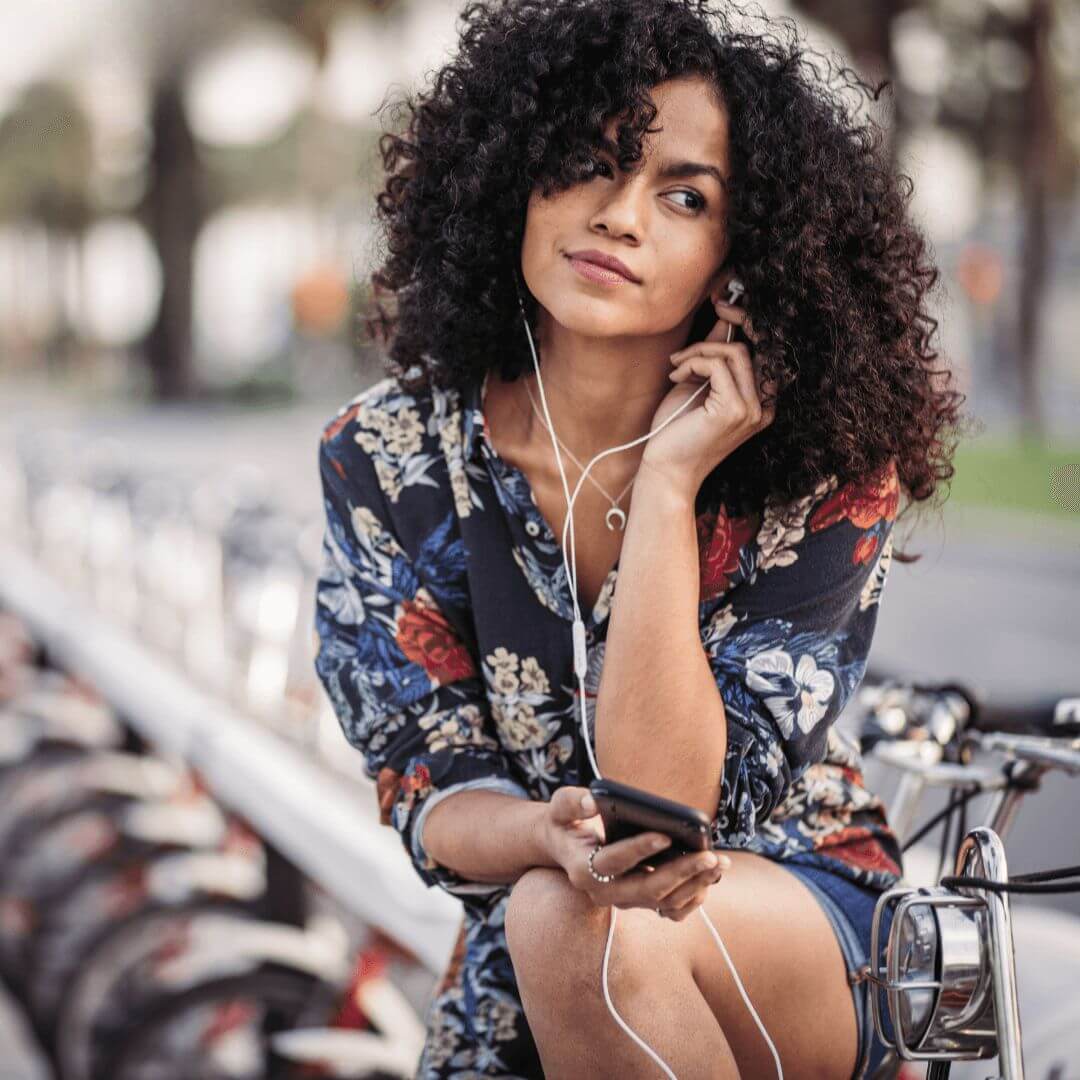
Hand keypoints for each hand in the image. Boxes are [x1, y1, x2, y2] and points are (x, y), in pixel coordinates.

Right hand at [537, 787, 730, 920]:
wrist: (568, 846)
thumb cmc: (566, 821)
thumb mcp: (560, 807)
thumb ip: (572, 802)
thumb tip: (593, 801)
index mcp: (582, 869)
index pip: (614, 862)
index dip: (639, 849)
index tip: (666, 834)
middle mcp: (603, 892)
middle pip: (647, 889)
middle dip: (681, 872)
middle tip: (710, 854)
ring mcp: (624, 901)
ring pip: (664, 902)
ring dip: (695, 884)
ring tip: (720, 861)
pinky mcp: (640, 903)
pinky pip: (671, 910)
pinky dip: (693, 897)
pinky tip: (711, 878)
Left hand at [641, 299, 776, 497]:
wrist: (665, 470)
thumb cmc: (677, 433)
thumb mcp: (697, 386)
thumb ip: (714, 357)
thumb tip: (726, 319)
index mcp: (760, 403)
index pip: (766, 353)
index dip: (749, 324)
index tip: (723, 306)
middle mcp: (764, 408)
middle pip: (750, 349)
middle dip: (714, 339)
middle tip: (683, 350)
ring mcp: (753, 410)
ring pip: (735, 354)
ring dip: (698, 353)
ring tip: (676, 368)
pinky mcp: (735, 411)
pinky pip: (717, 366)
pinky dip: (693, 364)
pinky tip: (676, 377)